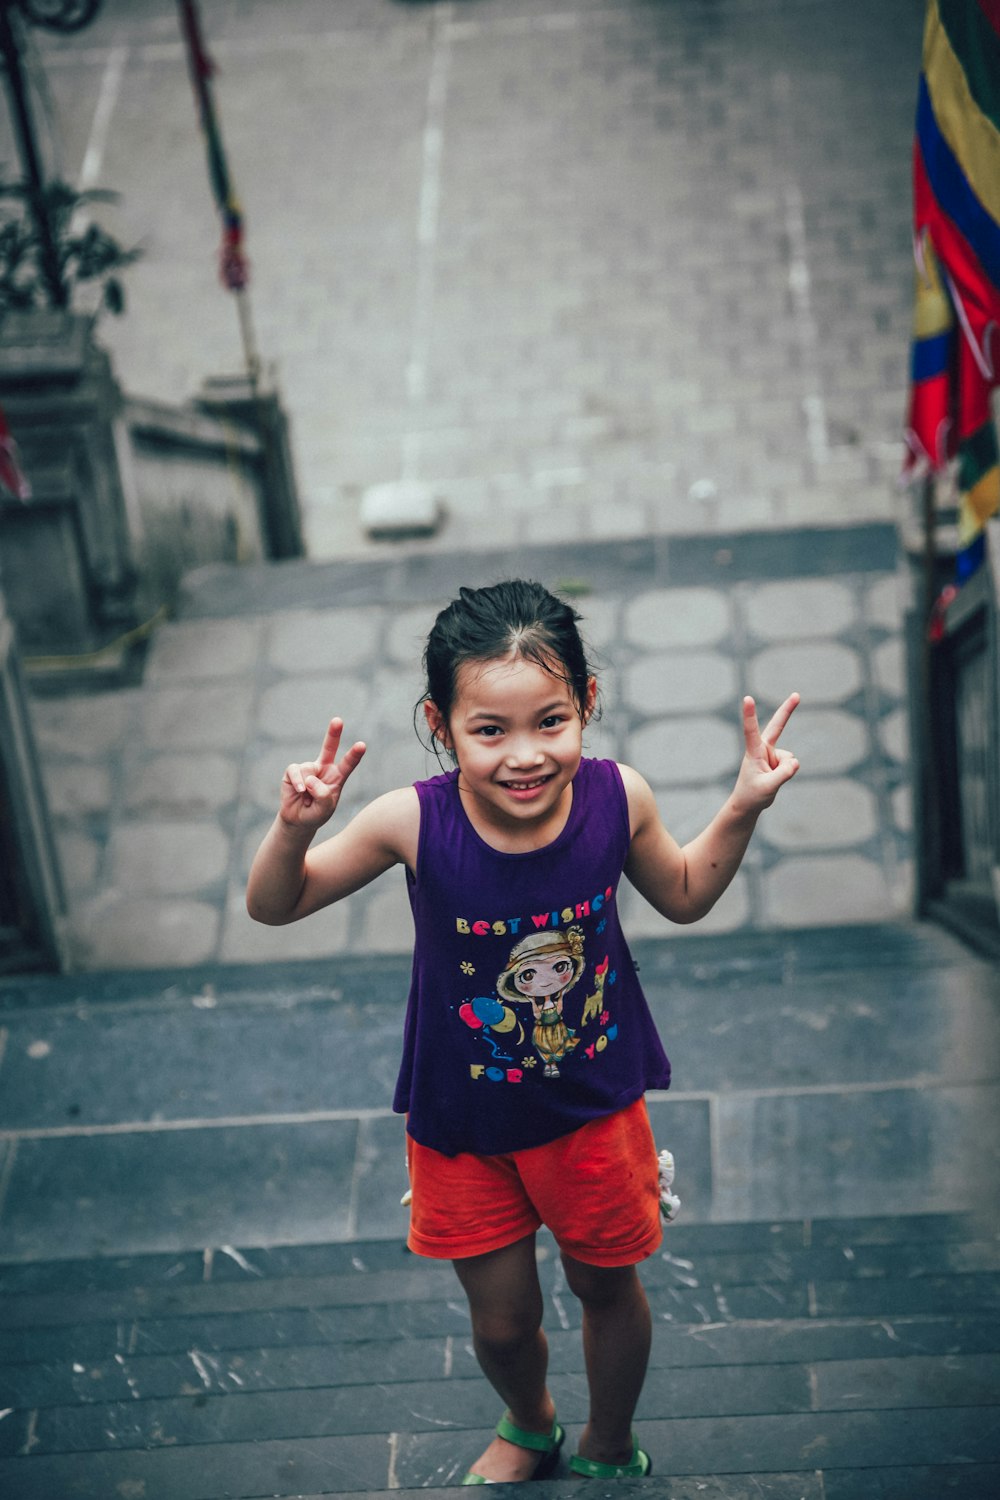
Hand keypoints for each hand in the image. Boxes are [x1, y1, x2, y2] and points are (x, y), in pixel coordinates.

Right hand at [279, 718, 366, 829]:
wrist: (298, 820)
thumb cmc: (316, 813)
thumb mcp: (325, 809)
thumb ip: (322, 795)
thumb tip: (309, 779)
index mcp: (337, 776)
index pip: (347, 764)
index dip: (354, 755)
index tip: (361, 745)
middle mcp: (324, 768)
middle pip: (329, 747)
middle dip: (333, 733)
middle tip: (338, 720)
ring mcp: (309, 768)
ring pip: (309, 770)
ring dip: (307, 788)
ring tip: (307, 799)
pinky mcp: (293, 771)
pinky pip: (295, 771)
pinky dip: (297, 782)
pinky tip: (299, 792)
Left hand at [733, 693, 799, 813]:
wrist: (748, 803)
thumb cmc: (752, 795)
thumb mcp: (768, 787)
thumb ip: (783, 774)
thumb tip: (796, 762)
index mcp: (753, 752)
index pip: (751, 731)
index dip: (749, 714)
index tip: (747, 698)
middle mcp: (762, 749)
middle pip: (777, 726)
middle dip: (787, 710)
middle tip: (797, 695)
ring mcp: (771, 754)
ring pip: (789, 759)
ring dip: (785, 771)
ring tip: (770, 781)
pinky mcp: (778, 760)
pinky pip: (791, 765)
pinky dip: (787, 773)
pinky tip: (774, 779)